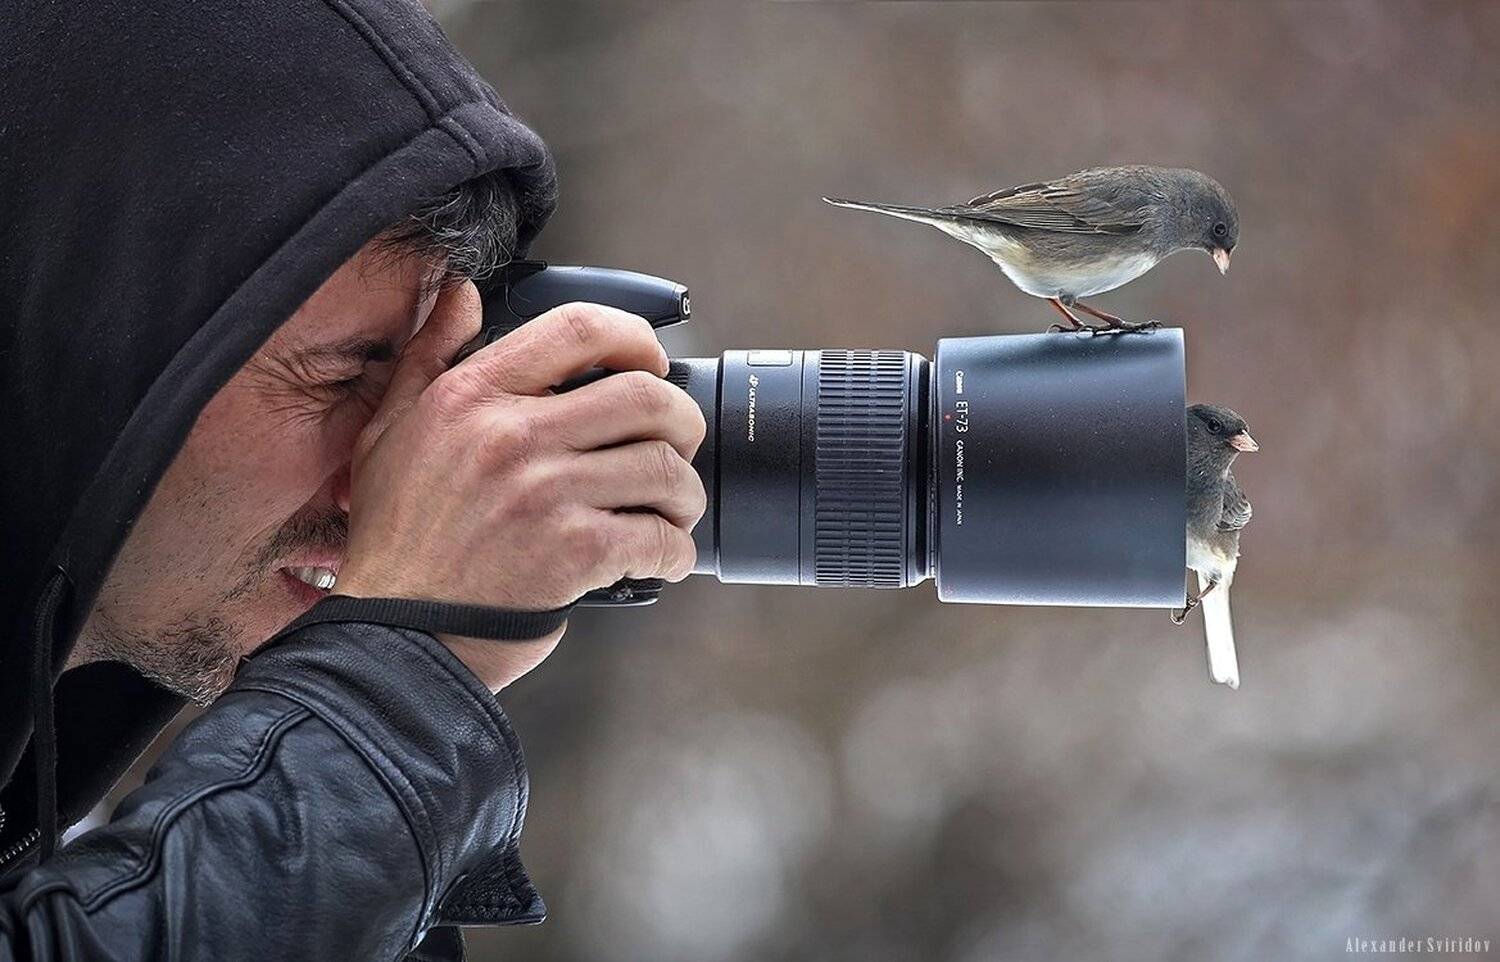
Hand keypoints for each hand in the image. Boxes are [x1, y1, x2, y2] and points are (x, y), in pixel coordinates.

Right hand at [334, 283, 706, 690]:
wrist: (398, 638)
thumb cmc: (399, 542)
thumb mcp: (389, 432)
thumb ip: (428, 357)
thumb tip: (458, 294)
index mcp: (472, 396)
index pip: (579, 328)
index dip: (636, 338)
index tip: (652, 364)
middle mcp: (512, 436)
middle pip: (645, 395)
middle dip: (681, 423)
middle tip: (676, 449)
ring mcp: (546, 493)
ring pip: (663, 468)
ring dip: (684, 494)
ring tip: (671, 511)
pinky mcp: (573, 552)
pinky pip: (659, 536)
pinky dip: (676, 551)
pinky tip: (661, 558)